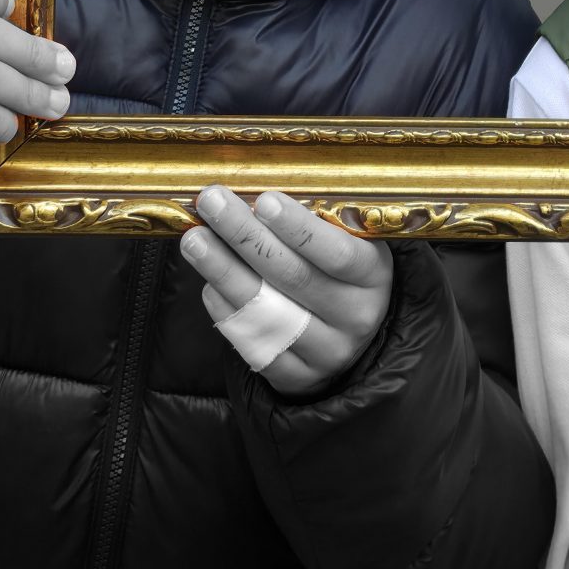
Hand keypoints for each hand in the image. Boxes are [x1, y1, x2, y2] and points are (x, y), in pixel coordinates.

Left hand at [181, 186, 394, 396]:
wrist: (348, 338)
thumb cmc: (342, 274)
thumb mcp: (350, 244)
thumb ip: (317, 221)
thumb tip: (259, 192)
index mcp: (373, 277)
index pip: (338, 254)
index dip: (300, 229)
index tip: (265, 200)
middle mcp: (354, 318)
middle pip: (293, 277)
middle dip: (246, 236)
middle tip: (212, 202)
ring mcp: (324, 351)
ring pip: (264, 311)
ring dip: (223, 270)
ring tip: (195, 239)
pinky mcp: (292, 376)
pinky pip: (250, 341)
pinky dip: (224, 307)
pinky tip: (208, 280)